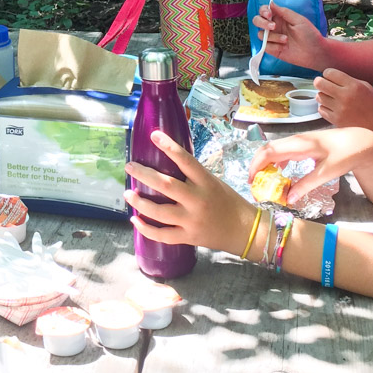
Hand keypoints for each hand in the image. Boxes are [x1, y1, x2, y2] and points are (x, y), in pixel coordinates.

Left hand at [122, 130, 254, 252]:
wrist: (245, 231)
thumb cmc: (228, 202)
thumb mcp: (214, 182)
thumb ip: (192, 176)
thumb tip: (165, 163)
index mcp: (206, 182)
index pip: (186, 161)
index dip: (169, 147)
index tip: (153, 135)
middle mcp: (197, 200)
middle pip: (166, 185)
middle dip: (144, 175)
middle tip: (129, 167)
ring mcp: (191, 220)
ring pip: (159, 212)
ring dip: (140, 202)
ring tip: (128, 193)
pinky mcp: (188, 237)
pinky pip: (162, 235)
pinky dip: (146, 228)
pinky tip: (134, 220)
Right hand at [250, 127, 372, 202]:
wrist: (360, 141)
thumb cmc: (346, 155)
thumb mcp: (327, 173)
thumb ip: (306, 184)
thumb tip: (288, 199)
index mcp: (299, 145)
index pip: (269, 152)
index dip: (256, 165)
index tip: (251, 181)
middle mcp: (295, 140)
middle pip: (267, 149)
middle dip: (256, 165)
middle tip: (254, 184)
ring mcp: (298, 141)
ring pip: (274, 150)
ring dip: (265, 163)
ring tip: (263, 181)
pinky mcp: (303, 145)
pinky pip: (283, 151)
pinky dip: (276, 162)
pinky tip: (278, 173)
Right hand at [252, 3, 327, 69]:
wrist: (314, 52)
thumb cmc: (310, 35)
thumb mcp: (298, 20)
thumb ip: (284, 12)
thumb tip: (271, 3)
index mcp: (280, 17)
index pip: (265, 11)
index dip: (263, 11)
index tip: (269, 14)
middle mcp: (274, 27)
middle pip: (257, 21)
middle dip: (262, 23)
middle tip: (273, 27)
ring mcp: (272, 38)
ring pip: (261, 34)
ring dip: (273, 37)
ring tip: (286, 40)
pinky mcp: (272, 49)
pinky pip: (265, 46)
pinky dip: (274, 46)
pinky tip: (284, 47)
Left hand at [314, 69, 372, 131]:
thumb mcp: (365, 86)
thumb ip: (348, 80)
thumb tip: (329, 76)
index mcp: (354, 86)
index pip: (329, 73)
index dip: (328, 73)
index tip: (330, 77)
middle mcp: (345, 97)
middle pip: (319, 83)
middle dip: (319, 82)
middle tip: (322, 84)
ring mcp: (340, 110)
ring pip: (319, 96)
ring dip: (323, 95)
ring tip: (331, 98)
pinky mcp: (336, 120)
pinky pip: (321, 109)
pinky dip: (325, 107)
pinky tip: (333, 108)